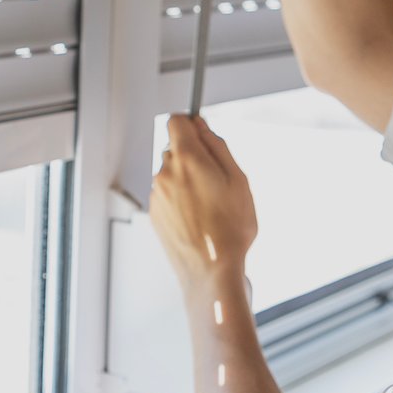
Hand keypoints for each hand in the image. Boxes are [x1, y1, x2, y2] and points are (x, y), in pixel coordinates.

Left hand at [148, 114, 257, 288]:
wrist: (212, 271)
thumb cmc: (230, 229)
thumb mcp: (238, 180)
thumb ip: (218, 146)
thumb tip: (203, 127)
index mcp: (187, 159)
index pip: (176, 121)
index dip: (192, 124)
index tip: (204, 135)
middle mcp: (165, 174)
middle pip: (175, 148)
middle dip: (194, 156)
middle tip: (217, 180)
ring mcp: (156, 195)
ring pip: (172, 173)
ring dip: (187, 180)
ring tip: (210, 206)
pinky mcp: (155, 214)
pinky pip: (167, 194)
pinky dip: (181, 199)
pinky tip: (199, 218)